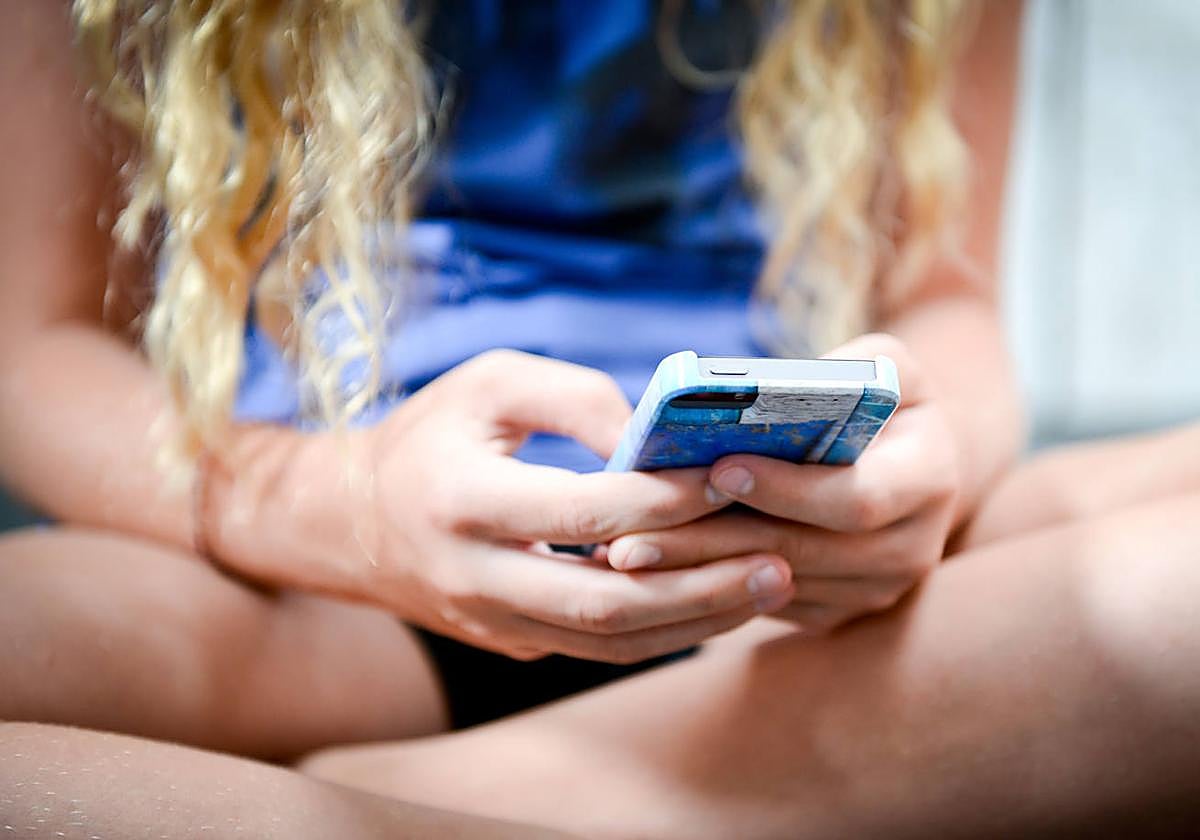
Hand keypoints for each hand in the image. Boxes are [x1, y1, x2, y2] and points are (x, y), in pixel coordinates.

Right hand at [351, 350, 794, 661]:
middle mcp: (475, 576)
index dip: (664, 499)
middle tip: (779, 560)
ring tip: (767, 585)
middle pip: (606, 603)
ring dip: (696, 619)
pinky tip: (716, 600)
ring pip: (609, 641)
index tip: (730, 476)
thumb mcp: (491, 383)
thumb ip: (575, 396)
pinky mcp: (510, 642)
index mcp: (463, 500)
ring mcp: (491, 622)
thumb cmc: (430, 435)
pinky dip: (662, 629)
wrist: (348, 522)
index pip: (584, 511)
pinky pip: (597, 647)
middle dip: (701, 586)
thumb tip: (657, 441)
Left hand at [602, 334, 959, 634]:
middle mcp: (911, 548)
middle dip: (712, 541)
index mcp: (928, 479)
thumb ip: (847, 368)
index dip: (787, 489)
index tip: (719, 468)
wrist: (909, 461)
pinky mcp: (837, 611)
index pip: (857, 498)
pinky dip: (707, 586)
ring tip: (625, 552)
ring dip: (696, 571)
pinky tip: (651, 569)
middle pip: (800, 555)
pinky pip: (765, 605)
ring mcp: (875, 591)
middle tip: (633, 533)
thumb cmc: (882, 399)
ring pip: (772, 587)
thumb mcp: (885, 365)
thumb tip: (762, 391)